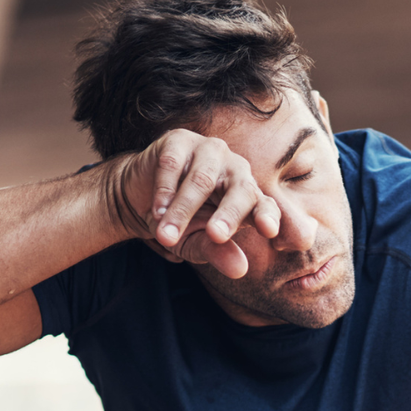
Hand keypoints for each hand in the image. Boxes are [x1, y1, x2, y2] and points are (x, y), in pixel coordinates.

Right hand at [103, 128, 283, 278]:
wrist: (141, 199)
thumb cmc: (179, 223)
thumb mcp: (196, 244)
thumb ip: (218, 253)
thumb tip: (240, 270)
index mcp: (248, 197)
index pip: (265, 206)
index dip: (268, 216)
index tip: (269, 231)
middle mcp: (236, 170)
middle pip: (241, 190)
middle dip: (228, 214)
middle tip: (215, 235)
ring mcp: (210, 152)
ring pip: (202, 180)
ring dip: (183, 210)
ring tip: (166, 236)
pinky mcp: (180, 140)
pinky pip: (173, 164)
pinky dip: (164, 190)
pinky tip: (157, 211)